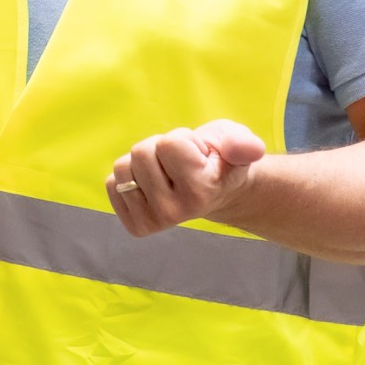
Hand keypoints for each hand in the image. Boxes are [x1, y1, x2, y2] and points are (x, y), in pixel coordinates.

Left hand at [106, 121, 267, 236]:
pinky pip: (113, 184)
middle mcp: (175, 212)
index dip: (181, 140)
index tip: (198, 154)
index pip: (167, 144)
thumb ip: (243, 144)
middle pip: (141, 153)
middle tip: (181, 163)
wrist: (216, 193)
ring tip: (168, 172)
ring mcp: (153, 222)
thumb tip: (251, 148)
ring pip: (123, 167)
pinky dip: (130, 177)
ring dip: (144, 162)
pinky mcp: (136, 225)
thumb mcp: (237, 143)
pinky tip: (154, 185)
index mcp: (201, 191)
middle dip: (159, 149)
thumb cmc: (223, 162)